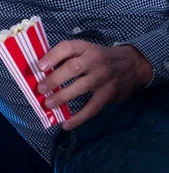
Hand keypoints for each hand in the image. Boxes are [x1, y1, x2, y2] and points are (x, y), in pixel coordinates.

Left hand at [37, 40, 152, 130]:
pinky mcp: (108, 94)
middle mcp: (94, 60)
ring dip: (63, 96)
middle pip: (73, 68)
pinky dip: (79, 117)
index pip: (67, 48)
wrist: (133, 64)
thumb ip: (67, 57)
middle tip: (41, 88)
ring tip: (48, 104)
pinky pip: (92, 107)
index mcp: (85, 47)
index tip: (39, 66)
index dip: (52, 56)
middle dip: (55, 79)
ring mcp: (103, 77)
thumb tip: (42, 71)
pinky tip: (66, 124)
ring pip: (82, 87)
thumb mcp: (86, 50)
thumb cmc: (100, 57)